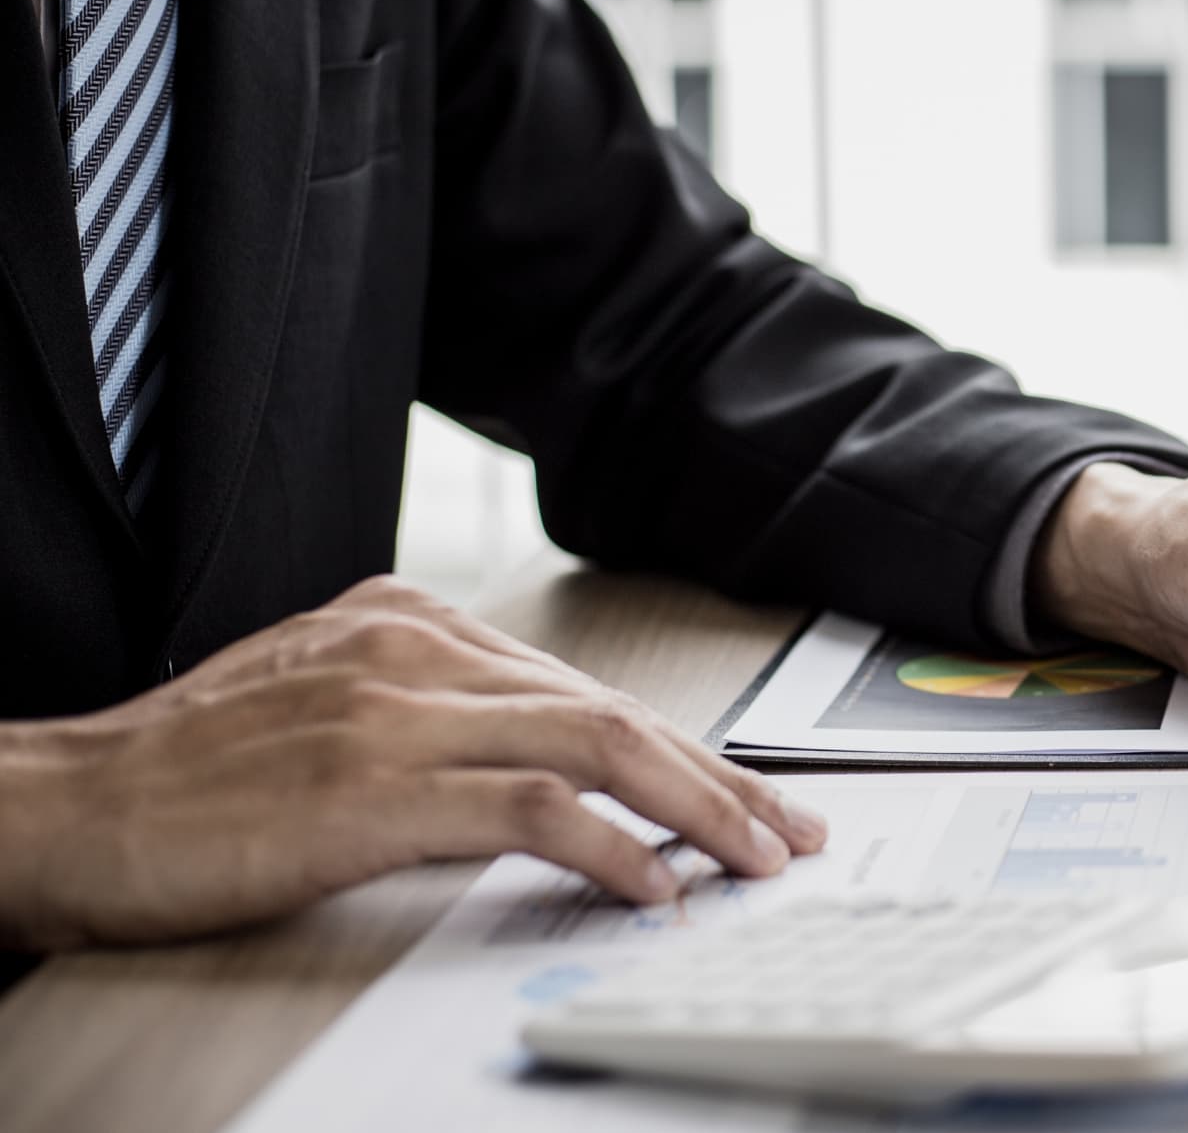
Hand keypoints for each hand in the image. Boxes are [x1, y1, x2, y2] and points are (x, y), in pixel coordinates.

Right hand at [0, 576, 827, 949]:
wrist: (60, 806)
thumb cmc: (183, 777)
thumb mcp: (324, 710)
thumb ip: (431, 719)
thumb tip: (545, 774)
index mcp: (412, 625)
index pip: (585, 689)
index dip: (684, 748)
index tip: (750, 797)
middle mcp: (419, 652)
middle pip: (615, 711)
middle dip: (722, 779)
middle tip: (789, 833)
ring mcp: (398, 714)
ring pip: (599, 747)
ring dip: (698, 811)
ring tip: (753, 862)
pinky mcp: (373, 789)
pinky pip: (532, 811)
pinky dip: (610, 850)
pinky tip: (650, 888)